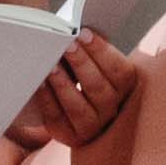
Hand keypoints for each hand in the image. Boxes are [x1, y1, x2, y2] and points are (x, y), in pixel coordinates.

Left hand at [4, 29, 141, 152]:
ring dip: (64, 84)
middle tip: (66, 45)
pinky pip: (57, 117)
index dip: (101, 50)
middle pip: (98, 88)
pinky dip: (47, 98)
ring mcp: (92, 125)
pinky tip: (40, 83)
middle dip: (81, 63)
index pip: (118, 70)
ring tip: (51, 65)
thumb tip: (76, 29)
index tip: (83, 32)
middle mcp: (112, 109)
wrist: (71, 106)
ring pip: (79, 107)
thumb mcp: (94, 60)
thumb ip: (91, 47)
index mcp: (125, 87)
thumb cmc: (82, 72)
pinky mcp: (70, 135)